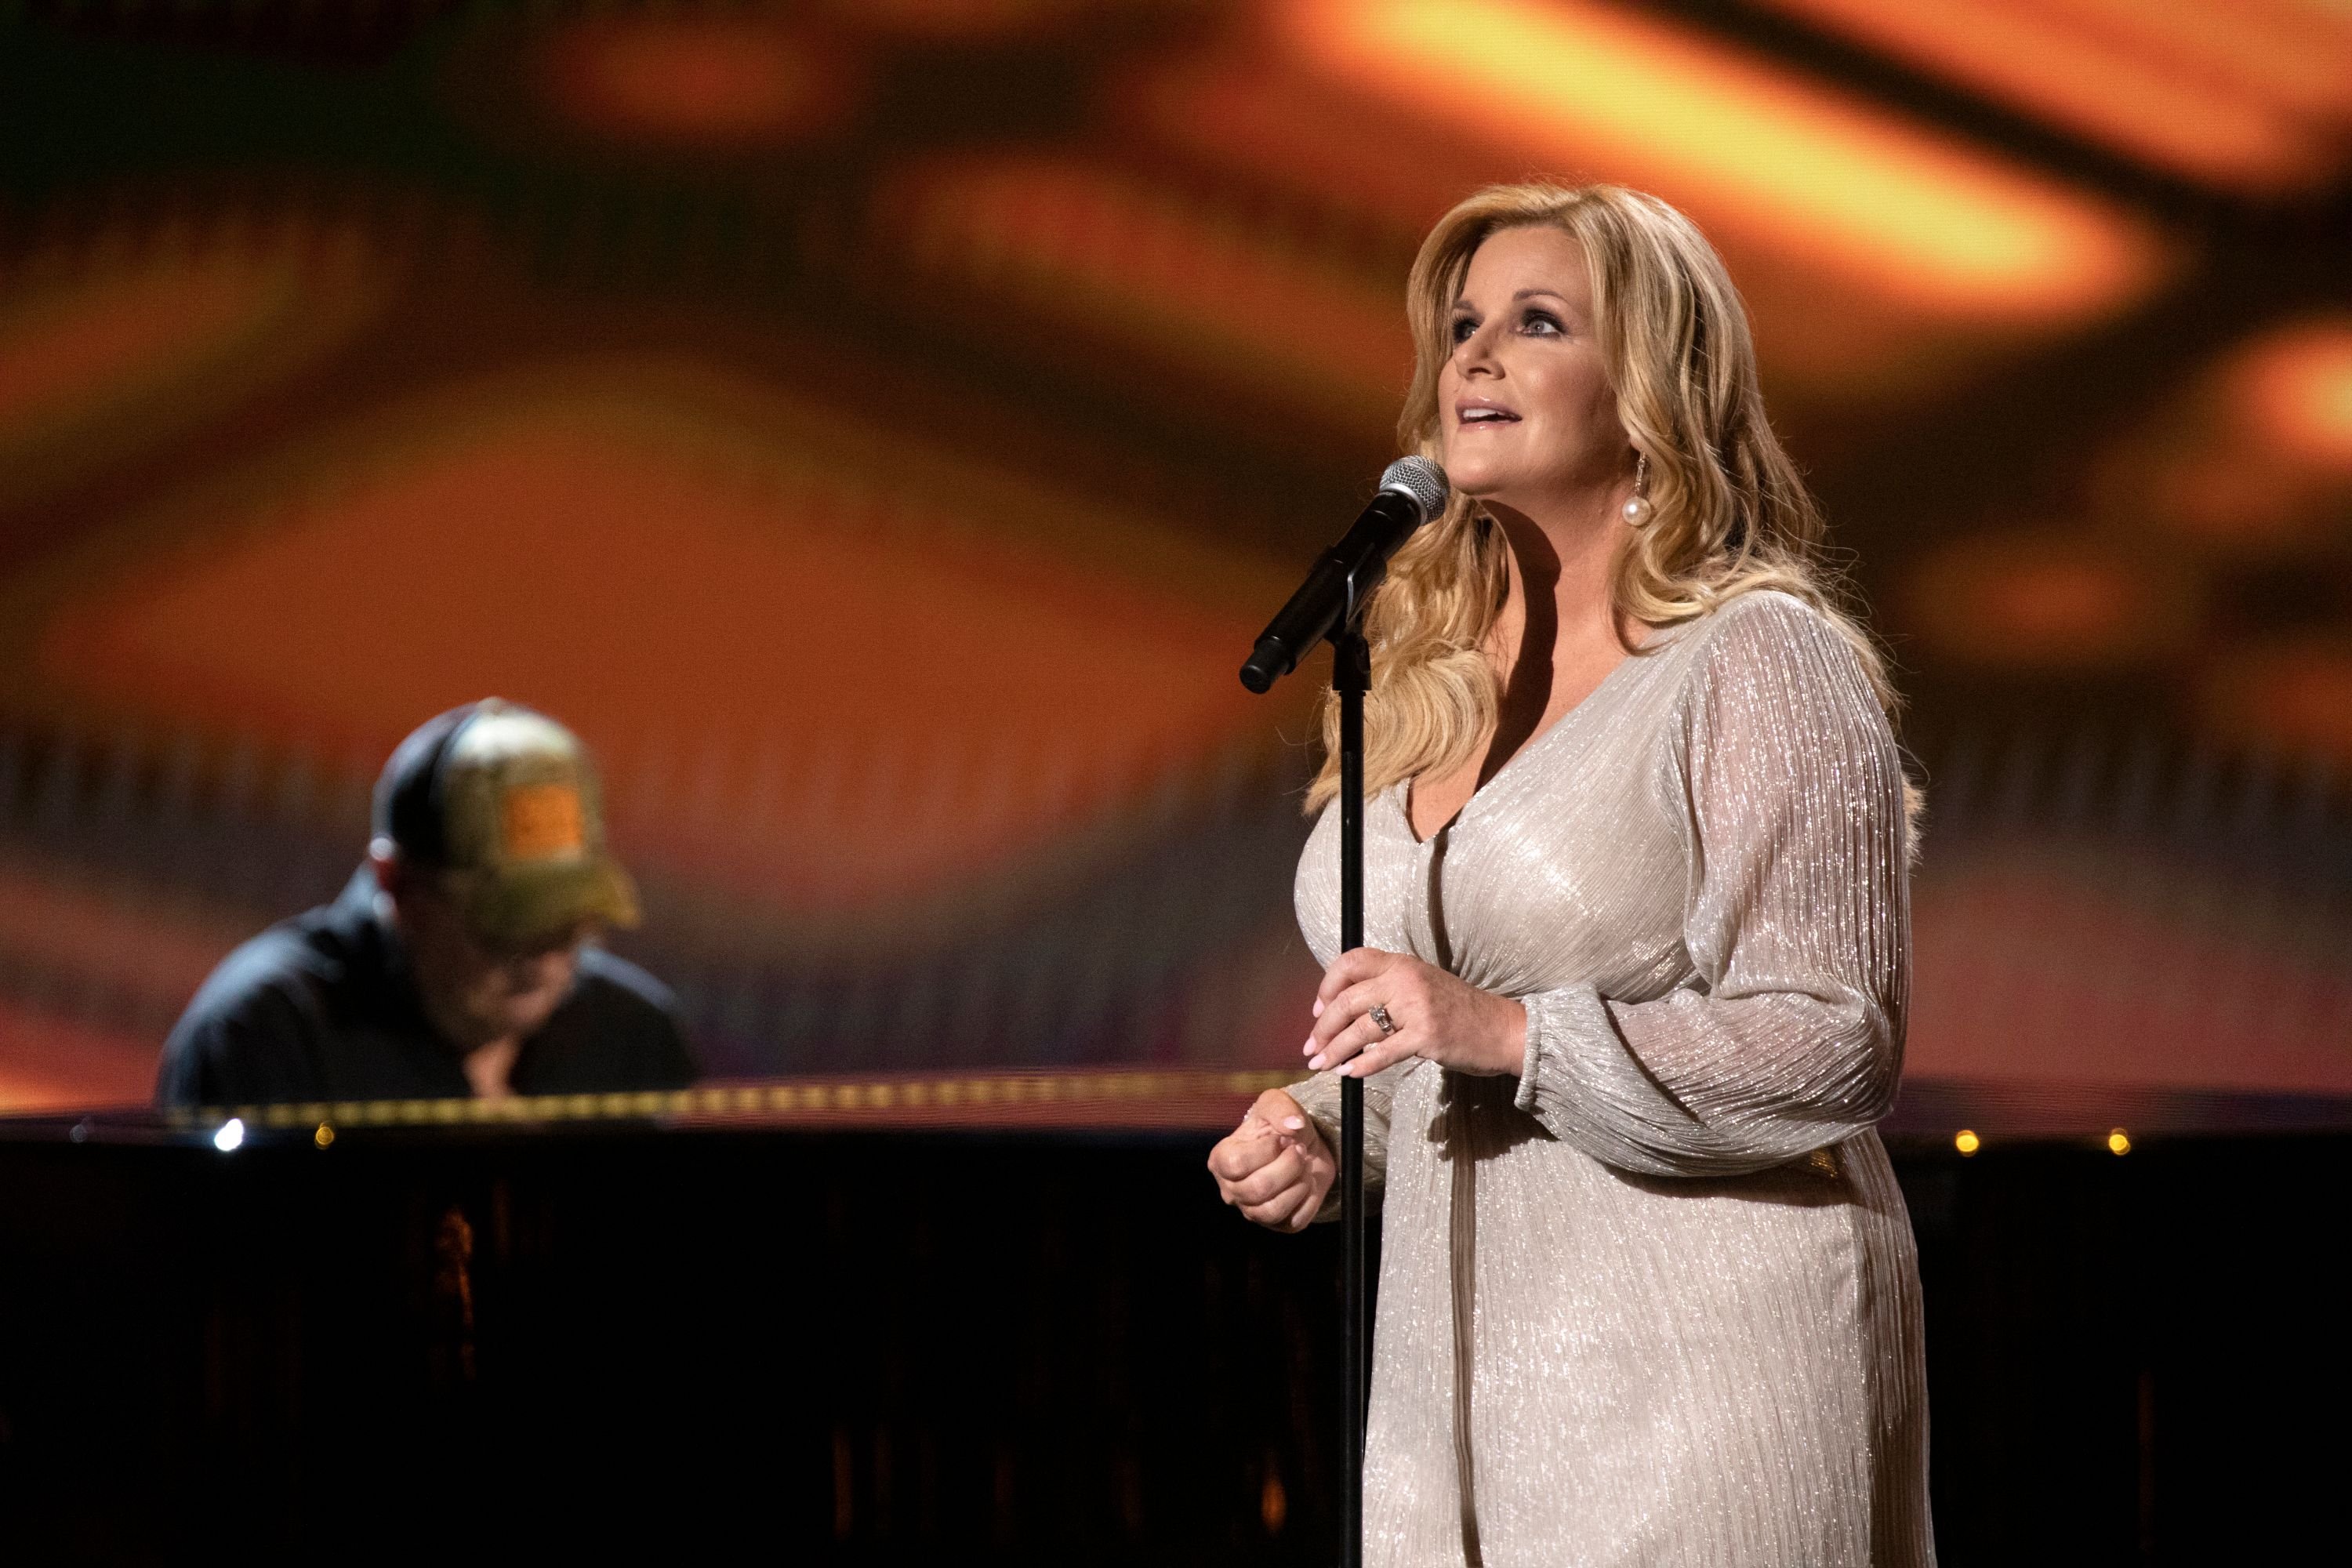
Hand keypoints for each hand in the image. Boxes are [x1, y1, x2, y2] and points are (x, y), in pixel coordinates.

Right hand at [1207, 1090, 1334, 1232]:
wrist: (1303, 1146)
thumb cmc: (1280, 1126)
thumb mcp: (1276, 1104)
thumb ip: (1281, 1108)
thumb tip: (1293, 1125)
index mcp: (1221, 1160)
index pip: (1236, 1163)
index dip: (1266, 1150)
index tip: (1282, 1138)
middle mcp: (1231, 1190)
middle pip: (1258, 1188)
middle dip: (1288, 1165)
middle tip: (1299, 1150)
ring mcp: (1253, 1211)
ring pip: (1272, 1210)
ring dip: (1298, 1184)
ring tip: (1304, 1166)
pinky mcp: (1278, 1224)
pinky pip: (1294, 1221)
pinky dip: (1308, 1200)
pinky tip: (1307, 1182)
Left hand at [1305, 947, 1525, 1078]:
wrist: (1502, 1029)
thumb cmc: (1459, 1012)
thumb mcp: (1422, 986)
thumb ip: (1388, 989)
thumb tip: (1346, 1009)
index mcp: (1402, 964)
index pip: (1351, 961)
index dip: (1327, 985)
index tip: (1317, 1009)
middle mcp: (1406, 979)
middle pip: (1347, 1000)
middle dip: (1322, 1027)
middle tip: (1311, 1047)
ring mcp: (1417, 1006)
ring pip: (1360, 1028)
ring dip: (1335, 1050)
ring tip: (1322, 1065)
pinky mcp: (1426, 1035)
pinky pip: (1382, 1052)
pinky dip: (1361, 1064)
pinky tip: (1349, 1073)